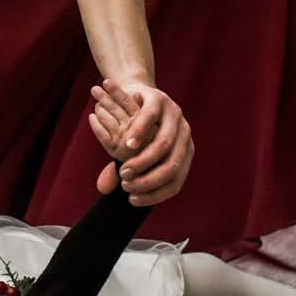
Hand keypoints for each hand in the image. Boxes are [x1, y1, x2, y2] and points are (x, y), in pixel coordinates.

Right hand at [89, 77, 191, 205]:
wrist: (135, 95)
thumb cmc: (136, 132)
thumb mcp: (134, 154)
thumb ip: (127, 172)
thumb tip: (111, 191)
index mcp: (183, 153)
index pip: (175, 183)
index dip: (155, 195)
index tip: (133, 200)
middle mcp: (184, 136)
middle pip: (172, 166)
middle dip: (149, 181)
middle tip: (127, 184)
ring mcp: (174, 116)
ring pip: (164, 144)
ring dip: (143, 161)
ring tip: (126, 170)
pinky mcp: (158, 99)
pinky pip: (150, 119)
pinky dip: (140, 133)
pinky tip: (129, 144)